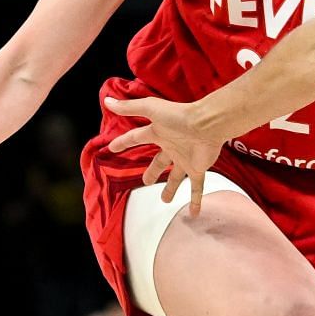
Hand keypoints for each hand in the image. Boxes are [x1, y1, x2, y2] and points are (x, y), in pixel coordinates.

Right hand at [105, 94, 224, 215]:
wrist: (207, 124)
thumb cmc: (179, 115)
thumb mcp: (150, 109)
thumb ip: (129, 107)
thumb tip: (107, 101)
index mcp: (159, 132)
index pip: (137, 137)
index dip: (124, 142)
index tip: (112, 148)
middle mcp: (172, 147)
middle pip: (159, 162)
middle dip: (152, 172)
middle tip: (145, 182)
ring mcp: (185, 159)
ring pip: (177, 177)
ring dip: (171, 189)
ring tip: (165, 201)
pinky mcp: (197, 168)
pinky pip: (196, 187)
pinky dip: (196, 201)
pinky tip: (194, 214)